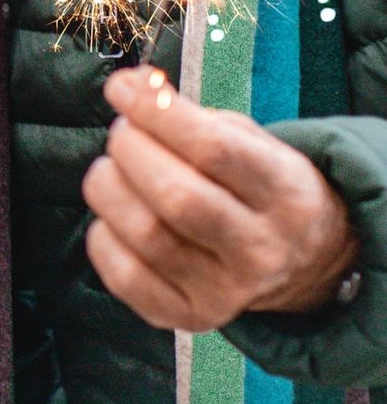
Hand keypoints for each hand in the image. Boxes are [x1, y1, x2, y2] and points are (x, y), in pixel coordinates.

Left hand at [84, 66, 359, 331]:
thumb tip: (131, 88)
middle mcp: (262, 249)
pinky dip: (103, 237)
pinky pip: (126, 276)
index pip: (214, 150)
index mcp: (285, 194)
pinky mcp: (191, 316)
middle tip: (122, 133)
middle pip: (177, 197)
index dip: (157, 113)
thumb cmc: (255, 184)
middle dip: (131, 151)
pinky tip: (113, 217)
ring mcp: (228, 291)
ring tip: (112, 169)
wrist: (301, 260)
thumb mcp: (248, 140)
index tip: (121, 87)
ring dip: (110, 189)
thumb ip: (191, 114)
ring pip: (146, 235)